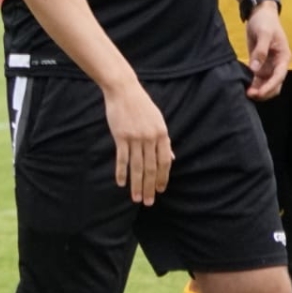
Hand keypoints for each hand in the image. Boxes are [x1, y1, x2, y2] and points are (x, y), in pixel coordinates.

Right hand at [102, 80, 171, 205]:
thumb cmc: (142, 105)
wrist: (123, 90)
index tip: (160, 190)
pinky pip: (122, 158)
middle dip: (150, 187)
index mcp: (162, 135)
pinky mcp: (120, 136)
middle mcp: (150, 138)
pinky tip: (120, 182)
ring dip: (136, 184)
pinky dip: (121, 172)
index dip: (163, 178)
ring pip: (137, 167)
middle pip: (151, 168)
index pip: (165, 162)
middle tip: (148, 202)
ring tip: (136, 198)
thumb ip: (164, 141)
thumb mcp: (158, 121)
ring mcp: (135, 138)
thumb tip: (171, 157)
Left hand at [243, 3, 290, 100]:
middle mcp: (278, 64)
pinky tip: (244, 86)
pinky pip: (258, 78)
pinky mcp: (260, 64)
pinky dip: (253, 83)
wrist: (260, 13)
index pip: (279, 76)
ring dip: (258, 89)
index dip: (270, 86)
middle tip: (250, 95)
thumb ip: (260, 51)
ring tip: (246, 93)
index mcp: (284, 57)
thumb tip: (255, 69)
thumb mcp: (263, 34)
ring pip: (266, 83)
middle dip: (264, 91)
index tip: (260, 93)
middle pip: (274, 84)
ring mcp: (269, 65)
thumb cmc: (265, 22)